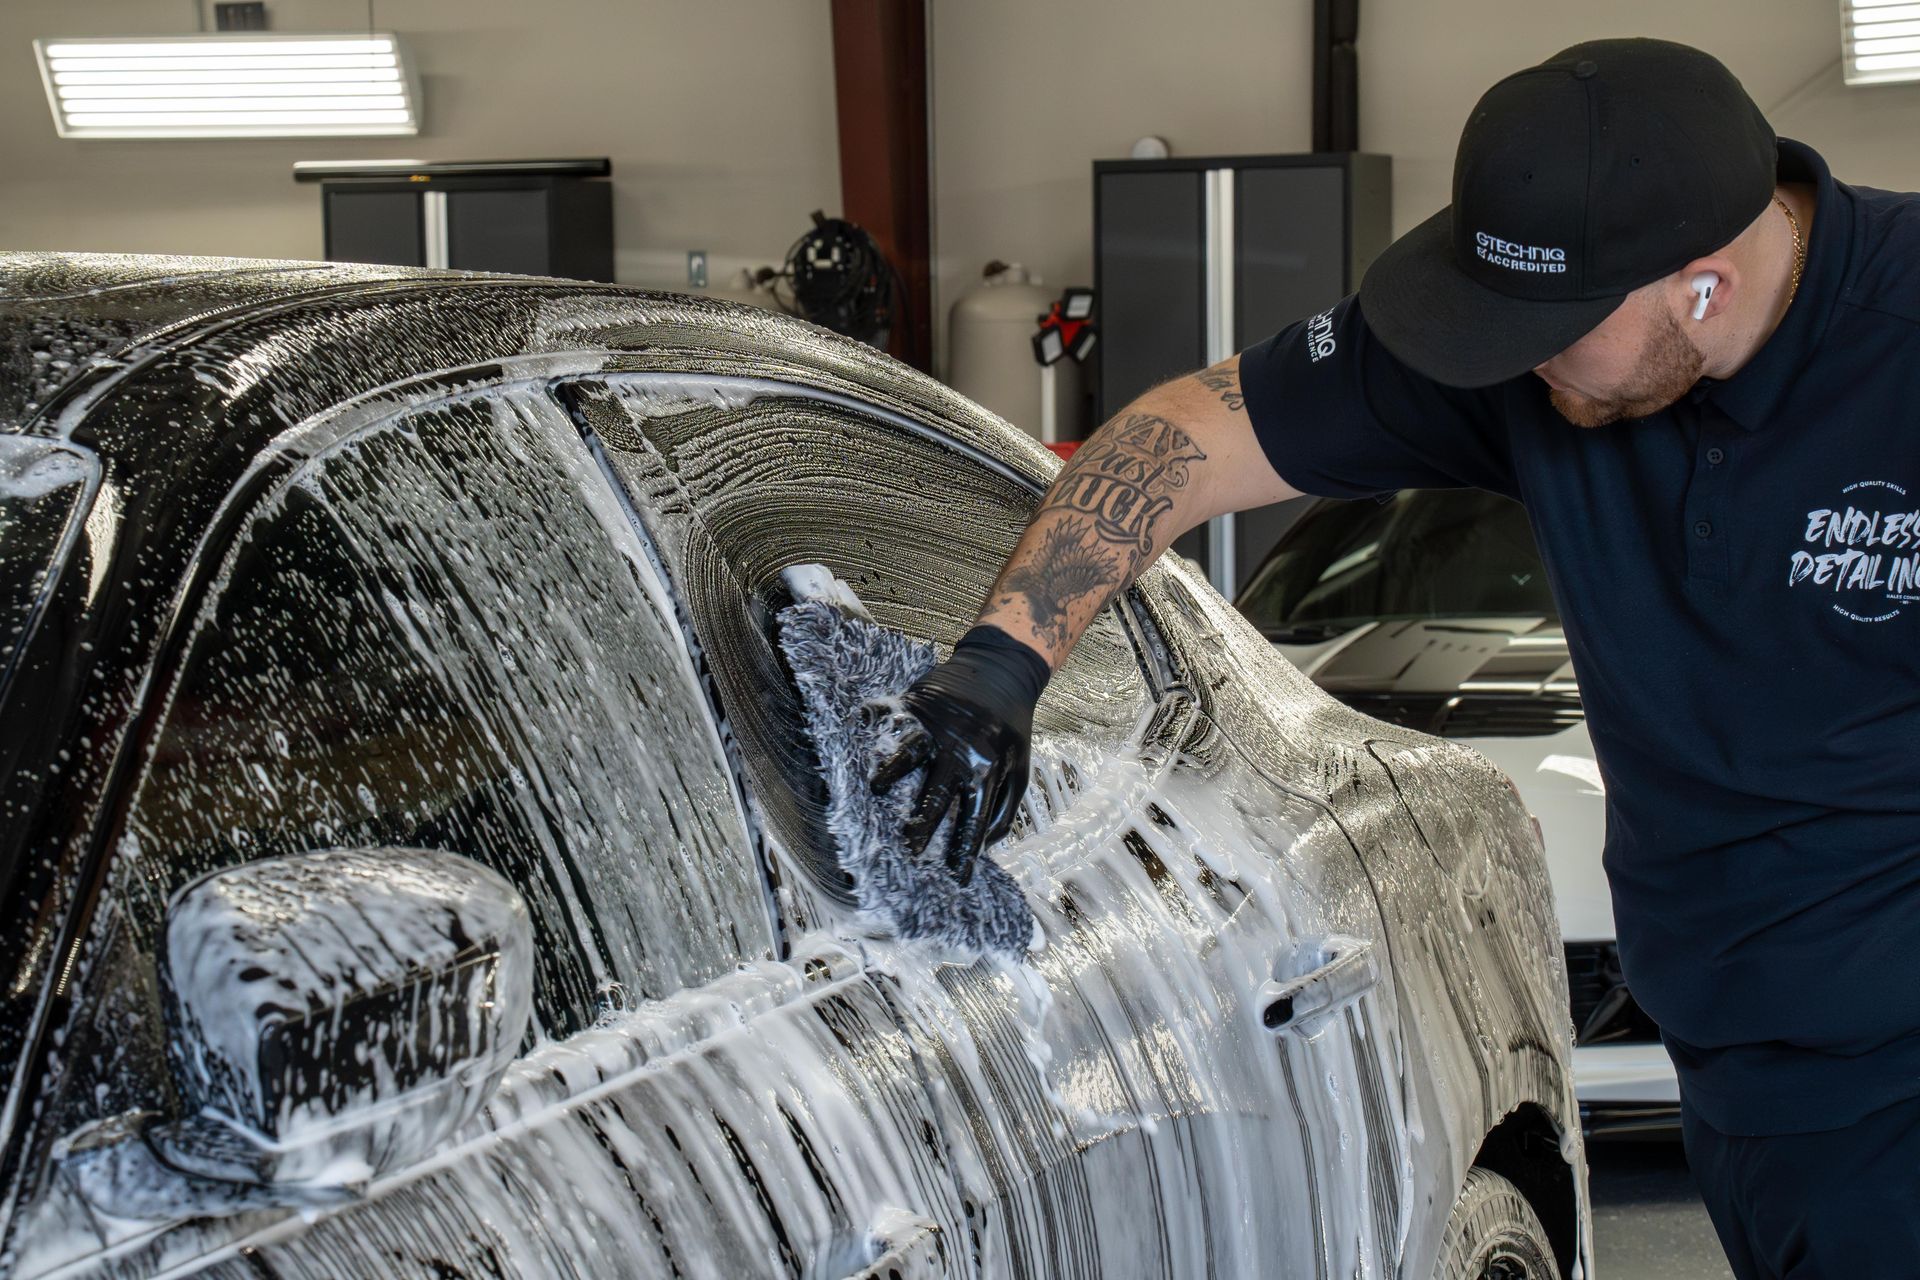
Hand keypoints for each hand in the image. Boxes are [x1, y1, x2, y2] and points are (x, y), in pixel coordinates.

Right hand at [870, 626, 1050, 882]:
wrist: (1004, 669)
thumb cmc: (1011, 725)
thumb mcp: (1020, 766)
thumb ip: (1005, 806)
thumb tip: (987, 845)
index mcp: (989, 769)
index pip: (975, 818)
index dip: (965, 849)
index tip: (955, 877)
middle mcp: (962, 751)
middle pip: (938, 795)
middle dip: (923, 824)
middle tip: (909, 850)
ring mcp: (939, 726)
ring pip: (912, 755)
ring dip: (892, 773)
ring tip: (874, 790)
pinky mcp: (922, 704)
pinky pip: (894, 719)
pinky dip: (874, 725)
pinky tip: (856, 731)